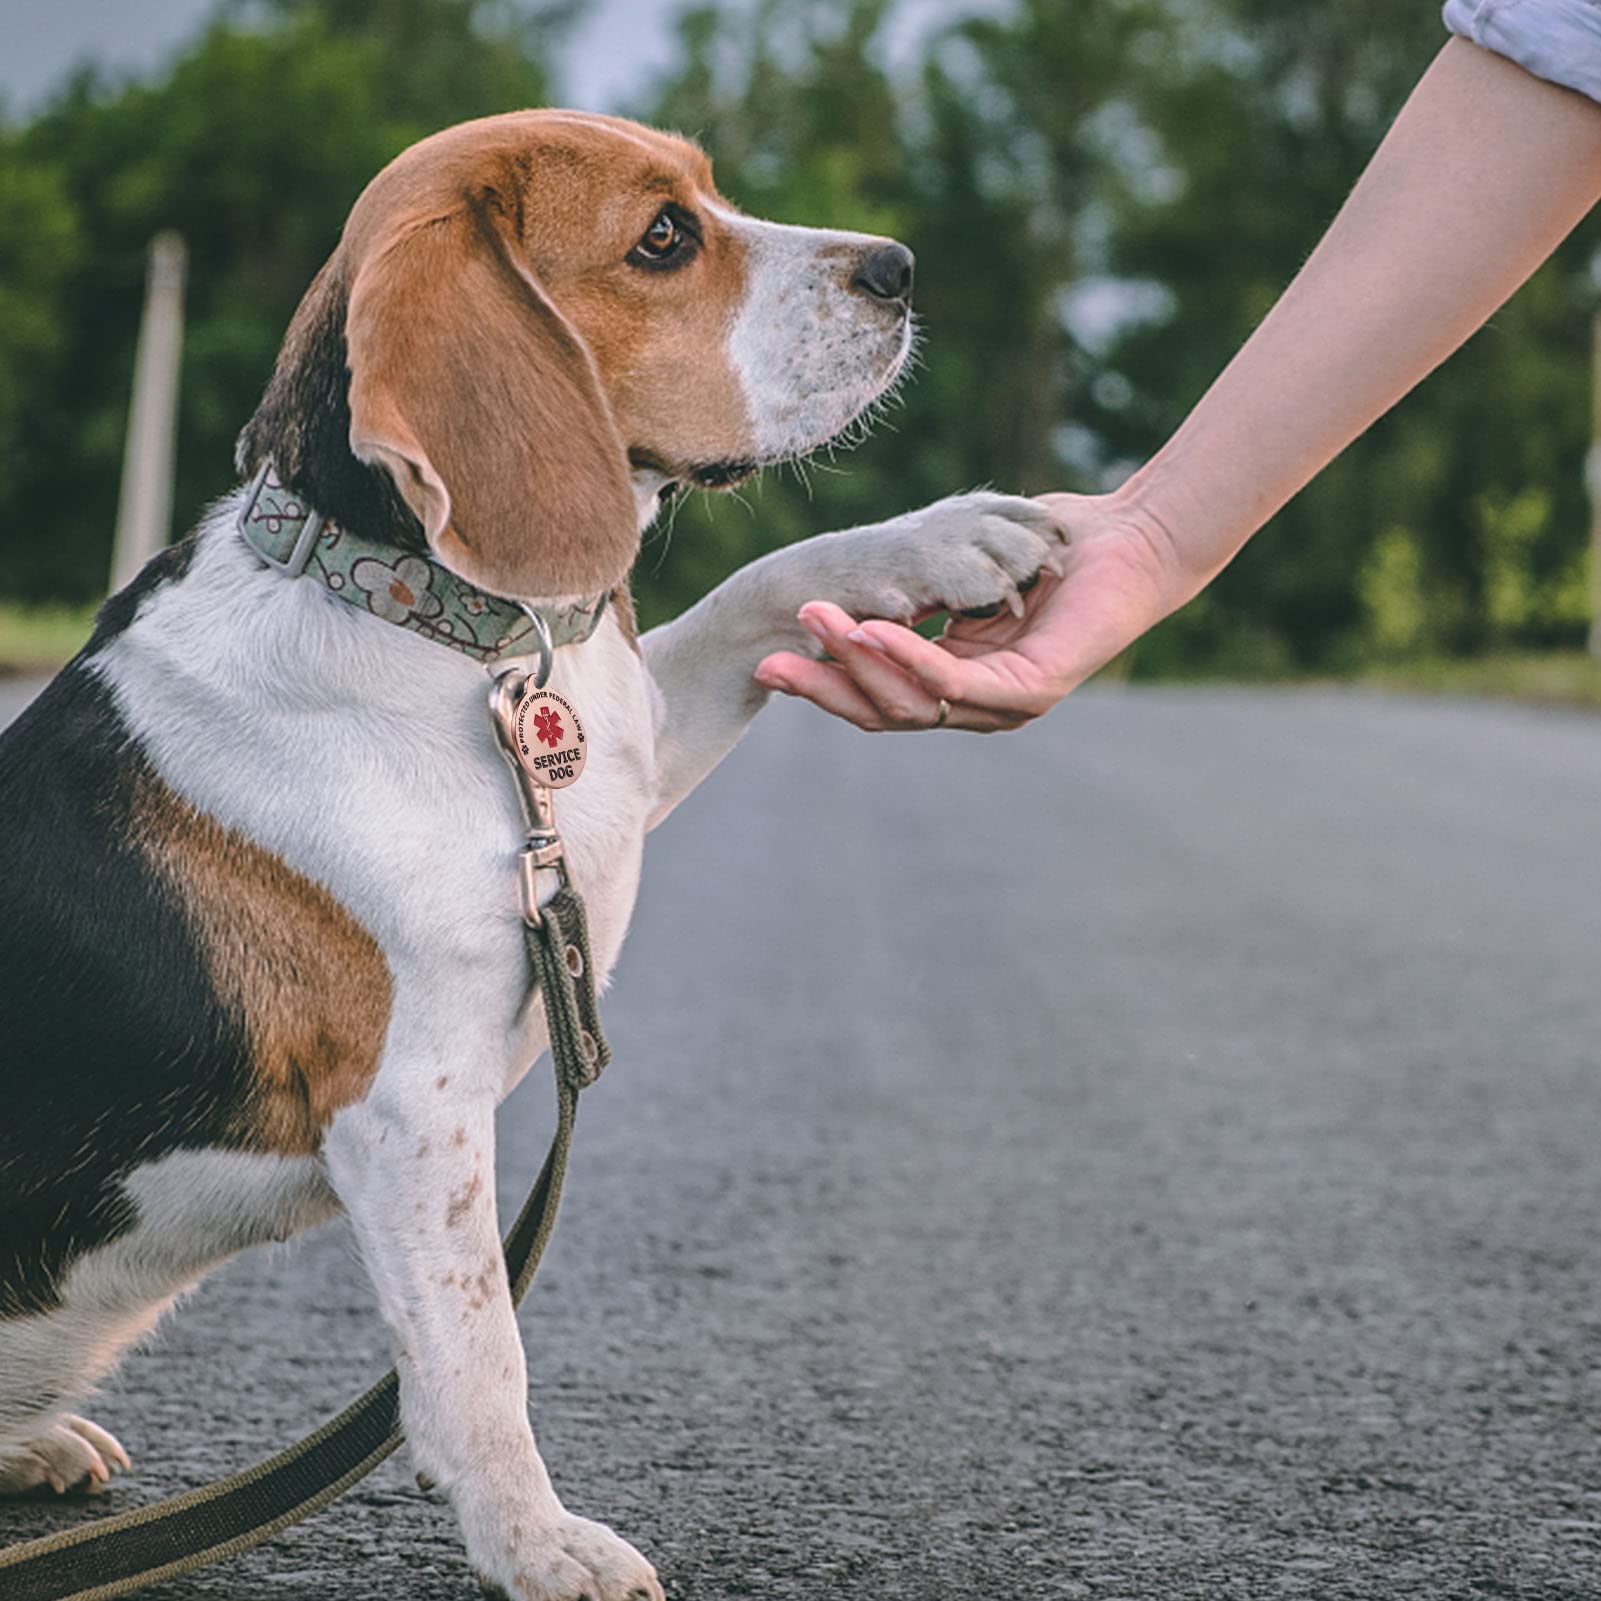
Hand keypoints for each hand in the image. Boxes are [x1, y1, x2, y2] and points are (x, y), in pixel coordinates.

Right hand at [753, 491, 1187, 730]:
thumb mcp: (964, 574)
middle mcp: (978, 704)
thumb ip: (915, 595)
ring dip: (857, 663)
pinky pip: (953, 681)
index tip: (771, 660)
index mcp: (959, 680)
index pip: (878, 697)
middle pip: (883, 713)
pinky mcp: (1031, 693)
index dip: (825, 681)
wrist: (1134, 538)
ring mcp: (1004, 706)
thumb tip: (851, 597)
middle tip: (768, 668)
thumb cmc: (1054, 546)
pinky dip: (908, 656)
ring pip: (912, 701)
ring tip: (817, 624)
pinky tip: (872, 630)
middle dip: (823, 688)